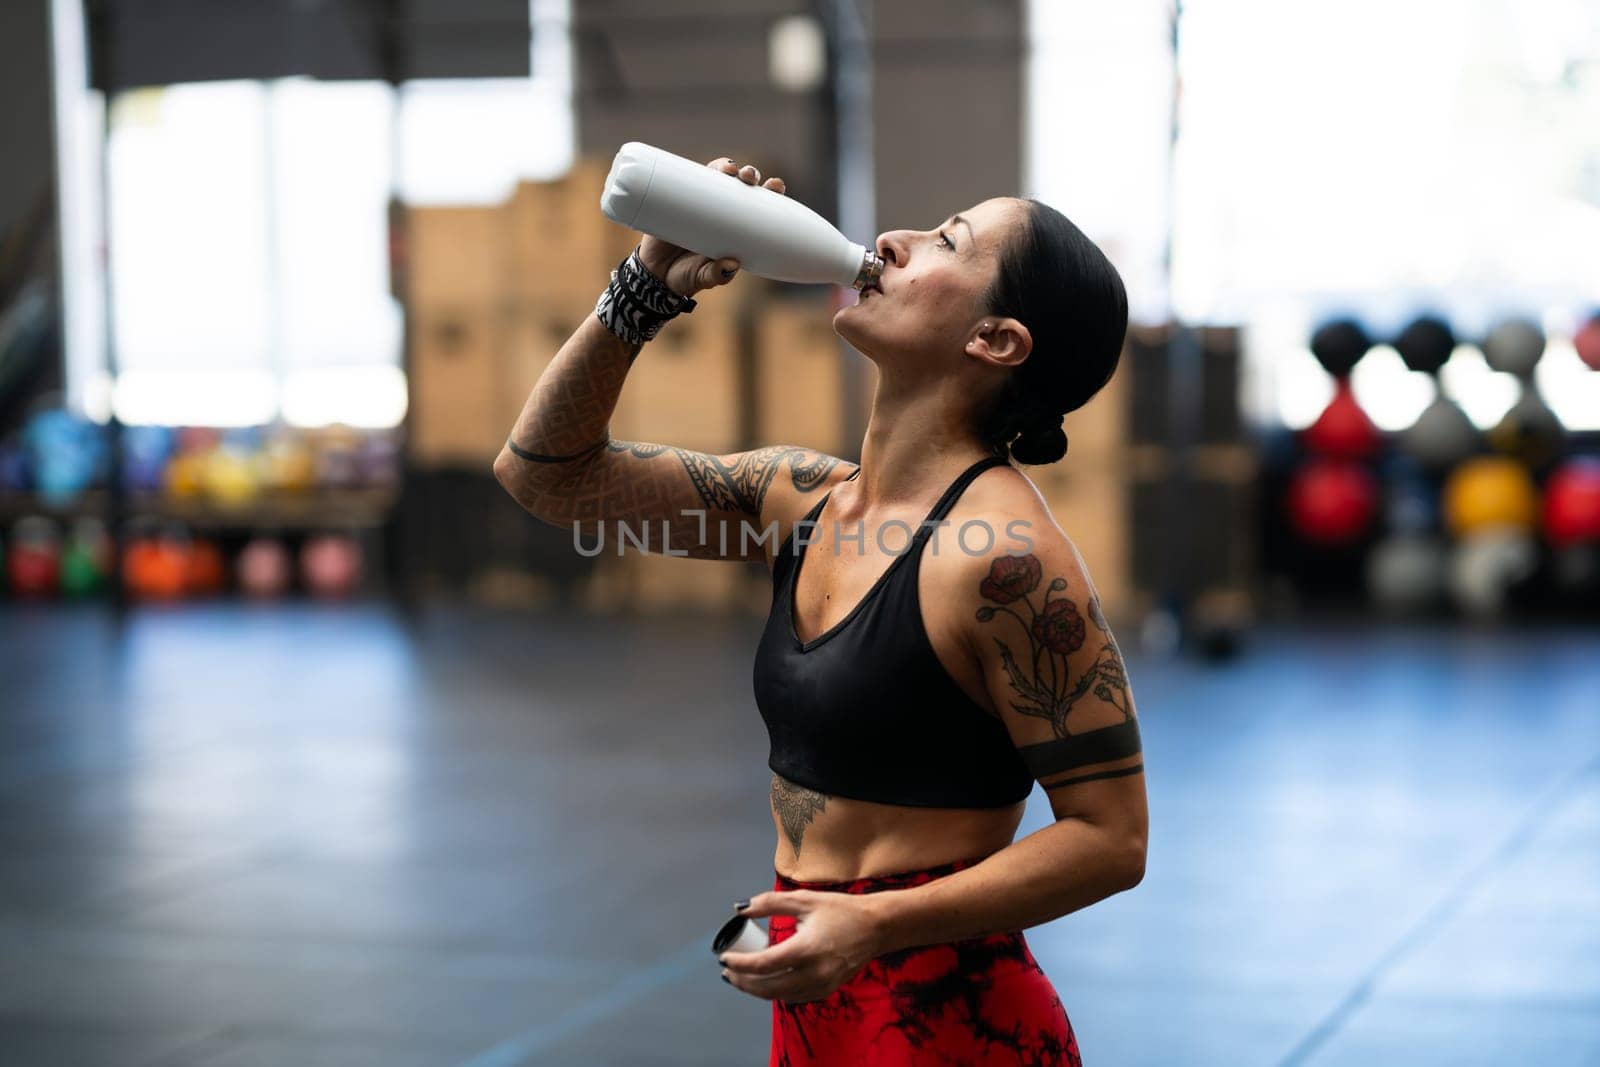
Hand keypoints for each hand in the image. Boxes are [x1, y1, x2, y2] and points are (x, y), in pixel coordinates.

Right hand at [637, 157, 786, 297]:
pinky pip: (690, 179)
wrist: (652, 274)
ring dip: (727, 167)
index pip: (758, 207)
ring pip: (717, 177)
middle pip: (741, 186)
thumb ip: (717, 275)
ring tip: (730, 169)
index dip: (770, 193)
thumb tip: (731, 264)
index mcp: (735, 230)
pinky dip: (700, 170)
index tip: (776, 186)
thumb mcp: (703, 278)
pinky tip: (707, 167)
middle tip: (749, 177)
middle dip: (750, 175)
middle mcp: (721, 213)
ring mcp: (700, 203)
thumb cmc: (684, 277)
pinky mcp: (678, 199)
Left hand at [718, 889, 884, 1002]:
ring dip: (756, 989)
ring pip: (779, 996)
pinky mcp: (827, 990)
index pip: (763, 964)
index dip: (740, 963)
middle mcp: (813, 973)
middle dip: (742, 981)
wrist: (877, 927)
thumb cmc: (841, 910)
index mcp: (805, 949)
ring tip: (741, 977)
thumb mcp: (805, 900)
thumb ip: (770, 903)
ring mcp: (821, 985)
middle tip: (727, 970)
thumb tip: (740, 909)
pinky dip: (776, 991)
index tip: (723, 958)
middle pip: (767, 987)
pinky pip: (794, 997)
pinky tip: (767, 981)